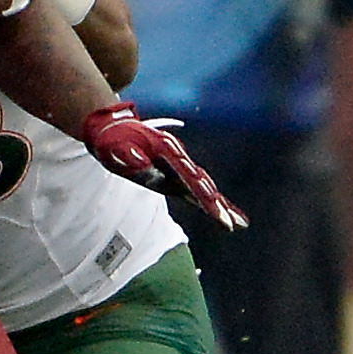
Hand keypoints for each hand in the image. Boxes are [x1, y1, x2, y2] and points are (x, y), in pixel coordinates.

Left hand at [82, 103, 247, 231]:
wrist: (112, 128)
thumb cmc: (112, 140)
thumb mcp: (115, 147)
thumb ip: (129, 156)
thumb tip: (143, 165)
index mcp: (166, 152)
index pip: (189, 178)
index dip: (203, 196)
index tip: (216, 212)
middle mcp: (177, 158)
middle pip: (202, 185)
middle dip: (217, 206)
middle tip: (233, 225)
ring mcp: (178, 166)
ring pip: (204, 187)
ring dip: (221, 205)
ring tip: (240, 223)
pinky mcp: (175, 174)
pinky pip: (197, 189)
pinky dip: (212, 201)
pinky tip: (225, 213)